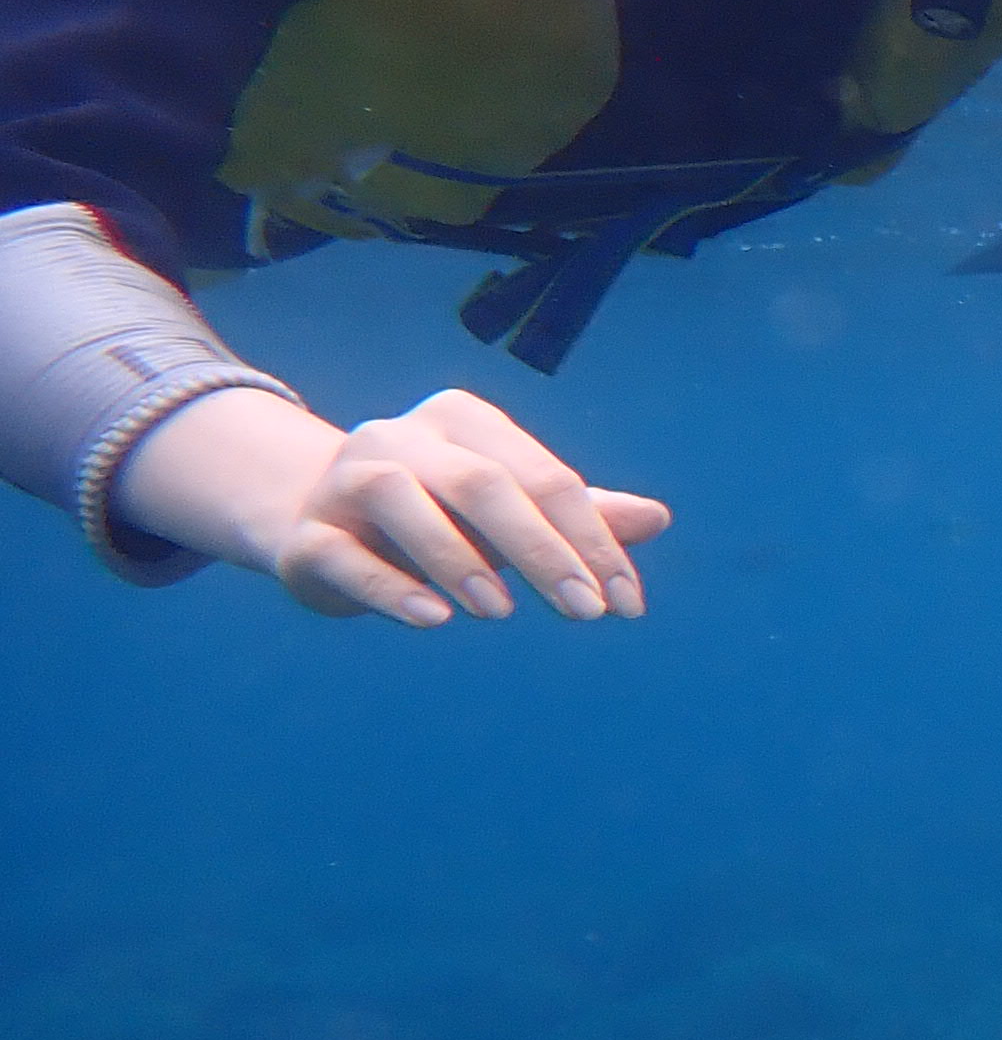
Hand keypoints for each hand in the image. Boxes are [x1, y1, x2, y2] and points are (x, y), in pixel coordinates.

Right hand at [116, 384, 665, 623]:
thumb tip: (658, 519)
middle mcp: (402, 437)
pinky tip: (434, 619)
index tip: (626, 606)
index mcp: (465, 421)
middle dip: (541, 550)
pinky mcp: (305, 535)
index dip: (593, 541)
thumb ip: (579, 515)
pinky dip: (390, 586)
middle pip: (483, 483)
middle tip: (585, 612)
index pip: (545, 478)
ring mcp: (345, 479)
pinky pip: (342, 554)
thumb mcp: (514, 512)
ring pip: (401, 500)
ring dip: (457, 557)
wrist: (319, 523)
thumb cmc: (442, 516)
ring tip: (501, 612)